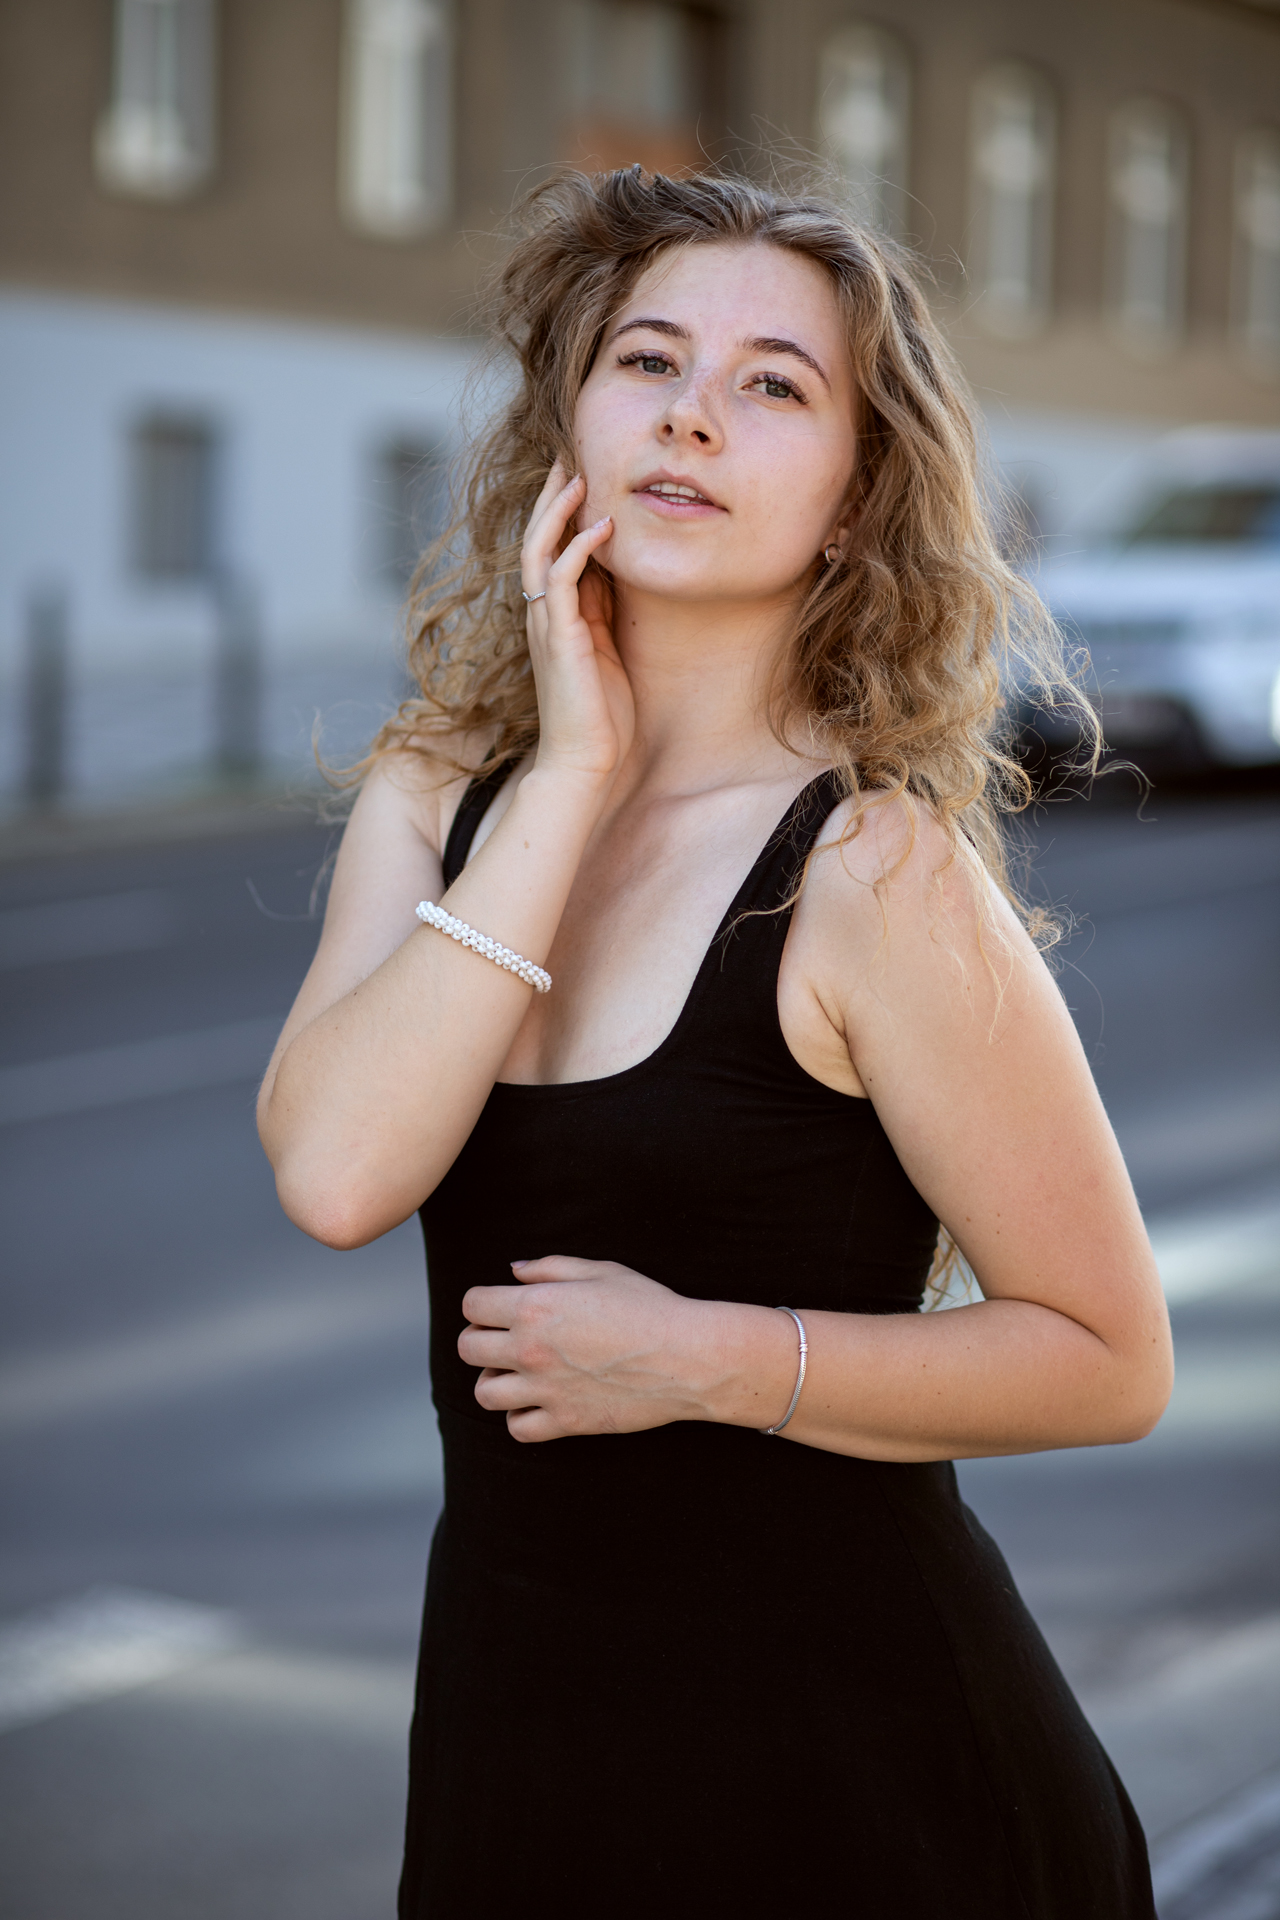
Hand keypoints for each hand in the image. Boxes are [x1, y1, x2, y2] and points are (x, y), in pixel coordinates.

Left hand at [459, 1256, 706, 1441]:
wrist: (687, 1357)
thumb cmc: (649, 1306)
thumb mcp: (601, 1271)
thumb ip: (550, 1267)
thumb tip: (514, 1271)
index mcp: (535, 1306)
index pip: (473, 1305)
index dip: (482, 1304)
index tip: (498, 1308)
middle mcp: (531, 1349)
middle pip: (469, 1349)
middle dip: (480, 1340)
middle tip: (504, 1339)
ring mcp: (546, 1390)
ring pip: (484, 1393)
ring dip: (495, 1380)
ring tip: (517, 1373)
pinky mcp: (566, 1422)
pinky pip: (517, 1428)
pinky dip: (519, 1416)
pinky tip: (538, 1401)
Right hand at [521, 463, 634, 781]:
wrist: (586, 763)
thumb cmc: (601, 715)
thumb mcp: (607, 647)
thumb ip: (604, 609)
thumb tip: (615, 568)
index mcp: (554, 615)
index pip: (550, 548)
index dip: (561, 510)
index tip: (578, 472)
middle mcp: (542, 615)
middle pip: (537, 539)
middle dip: (552, 495)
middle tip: (568, 452)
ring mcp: (546, 625)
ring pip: (540, 550)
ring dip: (558, 510)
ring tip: (578, 473)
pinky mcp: (560, 639)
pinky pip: (562, 580)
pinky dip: (579, 548)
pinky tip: (603, 527)